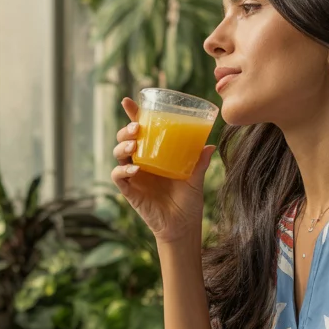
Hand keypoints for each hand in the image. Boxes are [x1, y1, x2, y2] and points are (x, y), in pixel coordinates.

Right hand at [111, 97, 216, 244]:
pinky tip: (135, 169)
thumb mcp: (196, 178)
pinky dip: (123, 171)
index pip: (140, 132)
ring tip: (134, 145)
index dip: (132, 116)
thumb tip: (209, 145)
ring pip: (118, 155)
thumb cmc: (188, 202)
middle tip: (138, 128)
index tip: (128, 102)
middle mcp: (141, 163)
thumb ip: (200, 162)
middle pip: (124, 139)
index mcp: (154, 155)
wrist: (183, 227)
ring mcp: (134, 177)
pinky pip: (118, 176)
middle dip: (126, 130)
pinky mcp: (130, 192)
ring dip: (123, 146)